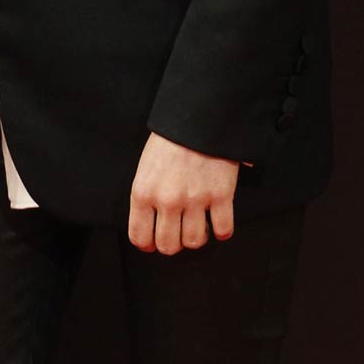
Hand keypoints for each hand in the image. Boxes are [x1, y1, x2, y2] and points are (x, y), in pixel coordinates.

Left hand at [128, 132, 238, 254]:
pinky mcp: (221, 194)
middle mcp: (167, 200)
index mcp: (143, 192)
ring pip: (195, 241)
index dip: (148, 244)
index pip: (140, 237)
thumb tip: (150, 225)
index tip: (154, 241)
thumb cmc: (169, 140)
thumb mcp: (145, 168)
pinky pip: (223, 229)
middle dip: (173, 244)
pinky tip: (219, 223)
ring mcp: (195, 199)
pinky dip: (222, 231)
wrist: (197, 117)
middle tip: (178, 234)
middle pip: (169, 246)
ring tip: (198, 225)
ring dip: (196, 237)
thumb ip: (146, 197)